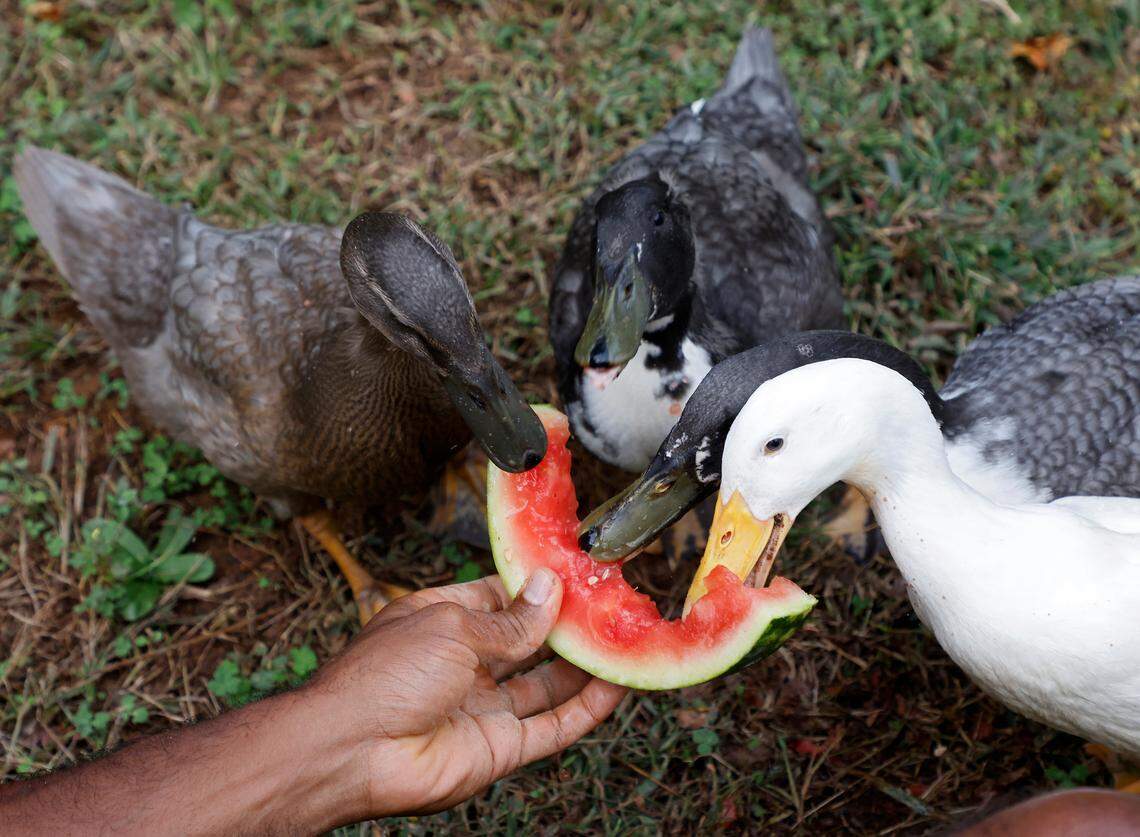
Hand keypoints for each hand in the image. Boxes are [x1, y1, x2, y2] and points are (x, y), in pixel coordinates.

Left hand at [306, 569, 628, 818]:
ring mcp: (484, 706)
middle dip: (569, 624)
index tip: (580, 571)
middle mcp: (467, 663)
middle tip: (613, 603)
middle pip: (530, 640)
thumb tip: (550, 589)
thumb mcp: (451, 627)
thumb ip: (510, 619)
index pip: (502, 597)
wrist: (351, 752)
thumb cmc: (382, 677)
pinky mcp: (500, 747)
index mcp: (445, 622)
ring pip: (549, 683)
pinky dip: (588, 708)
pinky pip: (554, 726)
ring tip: (624, 639)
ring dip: (585, 664)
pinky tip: (616, 685)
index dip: (539, 587)